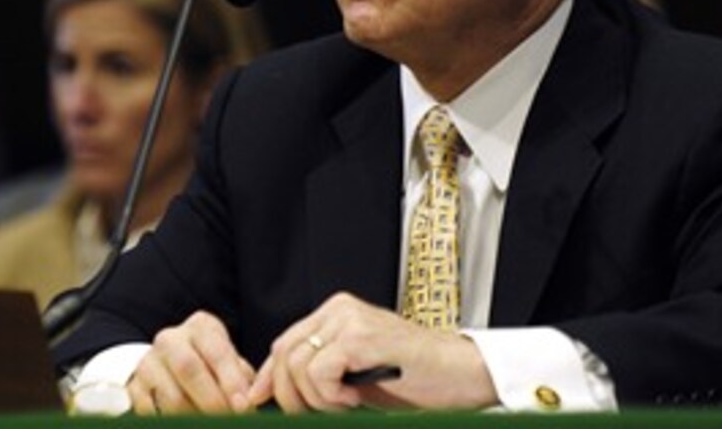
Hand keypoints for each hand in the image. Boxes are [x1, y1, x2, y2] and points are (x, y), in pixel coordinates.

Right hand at [126, 310, 254, 414]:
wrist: (171, 365)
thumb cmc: (211, 366)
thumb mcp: (229, 364)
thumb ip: (242, 379)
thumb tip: (251, 401)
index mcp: (200, 327)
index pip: (217, 351)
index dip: (231, 381)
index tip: (243, 406)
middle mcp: (170, 339)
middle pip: (188, 368)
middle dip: (212, 400)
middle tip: (228, 420)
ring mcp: (148, 362)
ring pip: (170, 396)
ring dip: (193, 416)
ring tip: (212, 423)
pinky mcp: (134, 387)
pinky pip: (151, 412)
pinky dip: (171, 422)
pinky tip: (187, 423)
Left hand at [248, 292, 497, 411]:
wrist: (463, 374)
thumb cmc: (417, 379)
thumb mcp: (357, 374)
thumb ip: (320, 373)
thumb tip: (272, 391)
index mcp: (336, 313)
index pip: (284, 343)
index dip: (267, 377)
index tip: (259, 401)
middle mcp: (339, 309)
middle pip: (282, 354)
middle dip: (290, 395)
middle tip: (324, 412)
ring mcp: (349, 319)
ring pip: (296, 367)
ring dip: (316, 400)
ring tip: (348, 403)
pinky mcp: (361, 336)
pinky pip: (317, 372)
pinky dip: (331, 396)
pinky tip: (356, 397)